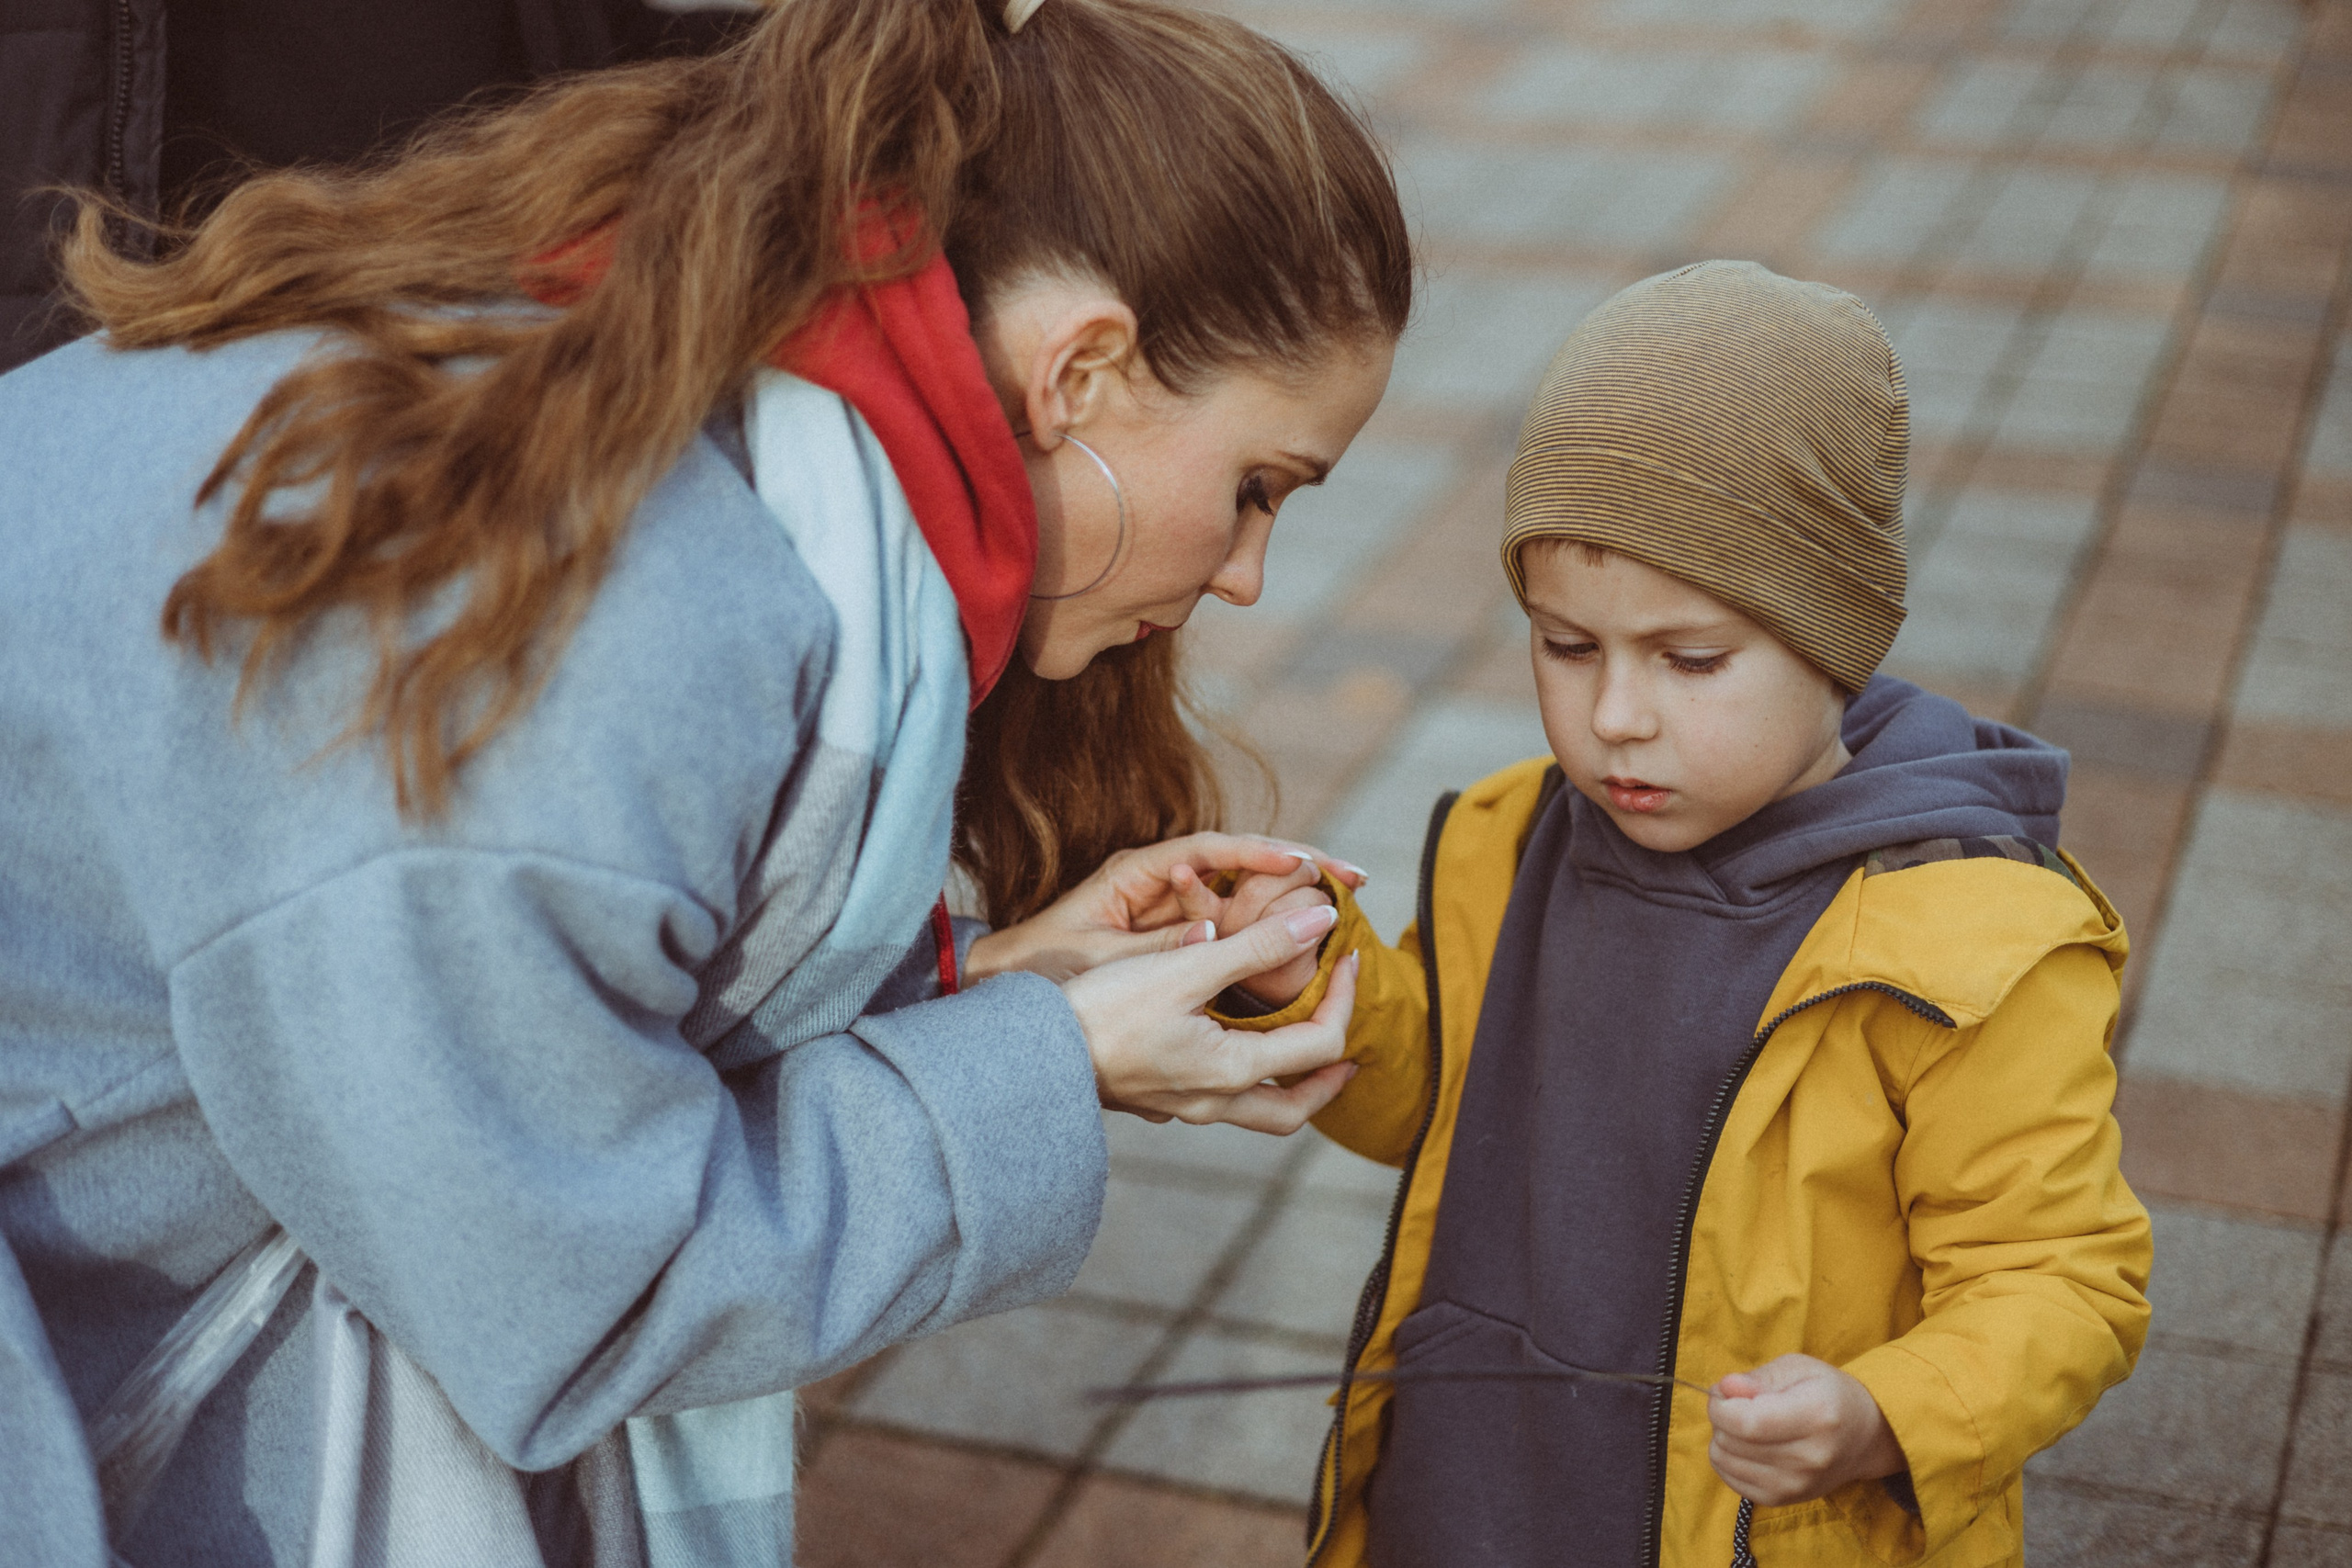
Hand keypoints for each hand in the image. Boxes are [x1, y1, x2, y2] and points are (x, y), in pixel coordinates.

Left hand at [966, 832, 1364, 983]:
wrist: (1009, 989)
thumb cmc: (1047, 968)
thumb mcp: (1110, 958)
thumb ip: (1170, 945)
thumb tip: (1221, 934)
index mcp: (1140, 871)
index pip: (1216, 847)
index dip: (1264, 852)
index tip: (1310, 863)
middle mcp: (1159, 880)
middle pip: (1242, 858)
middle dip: (1298, 863)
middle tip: (1354, 876)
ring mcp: (1169, 906)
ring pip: (1243, 888)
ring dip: (1292, 892)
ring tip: (1345, 896)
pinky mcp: (1174, 935)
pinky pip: (1231, 922)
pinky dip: (1269, 925)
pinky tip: (1307, 939)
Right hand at [1060, 902, 1358, 1132]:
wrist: (1028, 1053)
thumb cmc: (1103, 1009)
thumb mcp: (1186, 966)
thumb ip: (1257, 944)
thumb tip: (1322, 919)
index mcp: (1231, 1070)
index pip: (1319, 1045)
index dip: (1343, 997)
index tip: (1343, 953)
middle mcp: (1212, 1101)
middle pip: (1293, 1111)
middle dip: (1328, 1079)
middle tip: (1345, 1043)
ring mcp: (1181, 1107)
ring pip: (1254, 1113)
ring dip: (1286, 1085)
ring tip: (1295, 1047)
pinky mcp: (1154, 1099)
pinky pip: (1215, 1100)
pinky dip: (1240, 1077)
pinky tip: (1226, 1044)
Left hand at [1706, 1354, 1906, 1506]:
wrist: (1864, 1437)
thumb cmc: (1828, 1394)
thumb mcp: (1799, 1368)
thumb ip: (1759, 1377)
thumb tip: (1723, 1389)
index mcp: (1817, 1416)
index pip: (1747, 1423)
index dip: (1720, 1407)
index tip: (1721, 1394)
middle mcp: (1810, 1457)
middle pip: (1733, 1442)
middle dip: (1720, 1418)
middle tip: (1735, 1404)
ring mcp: (1798, 1484)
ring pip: (1726, 1462)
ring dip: (1722, 1438)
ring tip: (1744, 1424)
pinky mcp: (1785, 1499)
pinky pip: (1731, 1480)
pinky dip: (1728, 1459)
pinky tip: (1747, 1445)